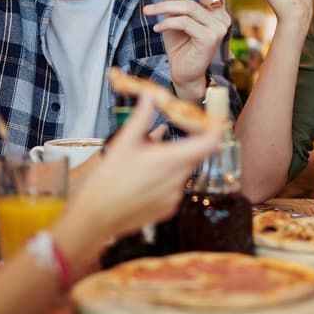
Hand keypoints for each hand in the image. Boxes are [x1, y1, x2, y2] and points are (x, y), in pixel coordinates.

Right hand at [69, 93, 221, 241]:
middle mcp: (177, 180)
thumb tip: (150, 97)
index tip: (216, 119)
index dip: (216, 128)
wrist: (97, 217)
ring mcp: (174, 197)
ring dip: (171, 163)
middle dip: (183, 145)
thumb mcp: (123, 143)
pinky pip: (174, 188)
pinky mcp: (169, 209)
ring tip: (144, 164)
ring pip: (182, 172)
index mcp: (170, 160)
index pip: (209, 142)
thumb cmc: (108, 181)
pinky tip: (144, 181)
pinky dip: (165, 180)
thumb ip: (141, 118)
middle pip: (194, 155)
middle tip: (161, 141)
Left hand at [142, 0, 230, 100]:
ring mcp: (219, 28)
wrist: (184, 73)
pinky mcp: (210, 39)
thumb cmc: (180, 44)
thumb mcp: (173, 15)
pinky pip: (186, 23)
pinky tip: (157, 28)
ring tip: (148, 11)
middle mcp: (222, 16)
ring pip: (190, 6)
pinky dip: (168, 23)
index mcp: (216, 7)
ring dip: (165, 6)